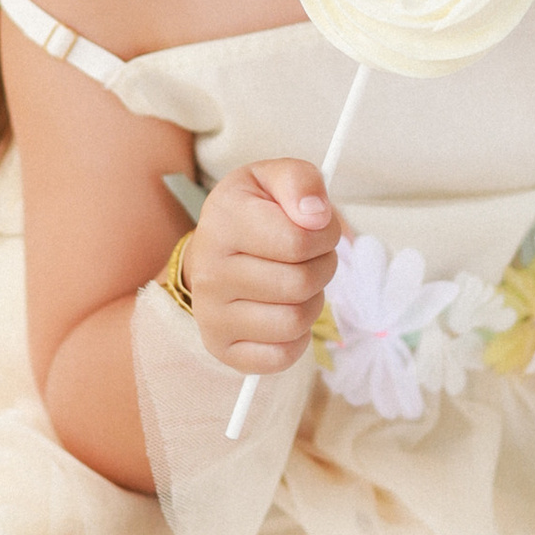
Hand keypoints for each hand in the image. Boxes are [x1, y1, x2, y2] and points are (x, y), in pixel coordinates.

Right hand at [185, 160, 339, 376]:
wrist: (211, 250)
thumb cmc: (251, 212)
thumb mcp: (272, 178)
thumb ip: (300, 181)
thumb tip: (317, 216)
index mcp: (223, 220)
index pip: (300, 241)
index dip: (325, 235)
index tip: (318, 228)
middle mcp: (209, 270)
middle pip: (302, 283)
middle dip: (323, 268)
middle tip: (311, 257)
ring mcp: (210, 314)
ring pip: (295, 321)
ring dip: (312, 302)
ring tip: (297, 283)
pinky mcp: (221, 348)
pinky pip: (281, 356)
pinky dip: (296, 339)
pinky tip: (283, 313)